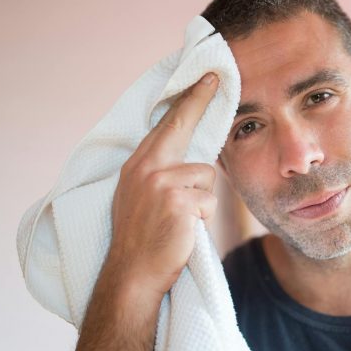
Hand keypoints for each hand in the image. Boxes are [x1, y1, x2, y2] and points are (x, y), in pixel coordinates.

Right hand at [105, 72, 219, 298]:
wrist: (133, 274)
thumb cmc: (142, 239)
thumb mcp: (141, 198)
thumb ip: (158, 174)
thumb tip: (190, 159)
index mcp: (137, 166)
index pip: (165, 126)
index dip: (186, 101)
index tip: (203, 78)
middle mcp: (146, 168)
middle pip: (182, 127)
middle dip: (199, 100)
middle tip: (217, 76)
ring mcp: (161, 183)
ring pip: (206, 177)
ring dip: (202, 201)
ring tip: (182, 221)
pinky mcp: (178, 201)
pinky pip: (210, 202)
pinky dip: (203, 219)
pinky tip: (185, 230)